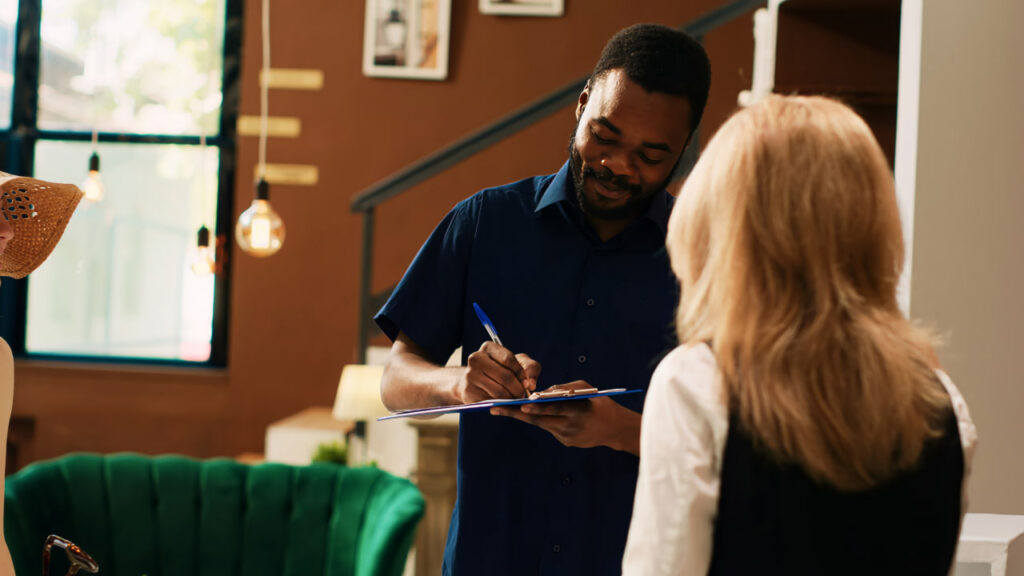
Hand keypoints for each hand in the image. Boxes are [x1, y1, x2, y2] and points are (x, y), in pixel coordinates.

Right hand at [454, 341, 540, 403]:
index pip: (508, 359)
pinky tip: (503, 403)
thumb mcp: (518, 363)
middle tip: (522, 395)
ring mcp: (470, 375)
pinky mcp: (468, 392)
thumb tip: (531, 384)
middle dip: (518, 389)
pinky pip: (491, 402)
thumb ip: (531, 368)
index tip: (528, 383)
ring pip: (499, 392)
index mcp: (488, 347)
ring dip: (511, 399)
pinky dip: (501, 405)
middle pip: (505, 377)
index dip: (521, 373)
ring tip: (514, 399)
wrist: (475, 382)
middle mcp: (476, 358)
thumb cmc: (501, 370)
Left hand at [491, 381, 640, 454]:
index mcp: (578, 410)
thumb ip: (563, 389)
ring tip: (502, 409)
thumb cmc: (598, 402)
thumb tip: (540, 393)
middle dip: (516, 414)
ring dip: (522, 417)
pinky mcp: (566, 442)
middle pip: (539, 420)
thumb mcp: (585, 388)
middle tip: (496, 408)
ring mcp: (567, 437)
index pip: (553, 409)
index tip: (520, 405)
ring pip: (540, 425)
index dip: (537, 408)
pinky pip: (549, 428)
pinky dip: (539, 420)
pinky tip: (525, 414)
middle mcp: (571, 426)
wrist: (614, 428)